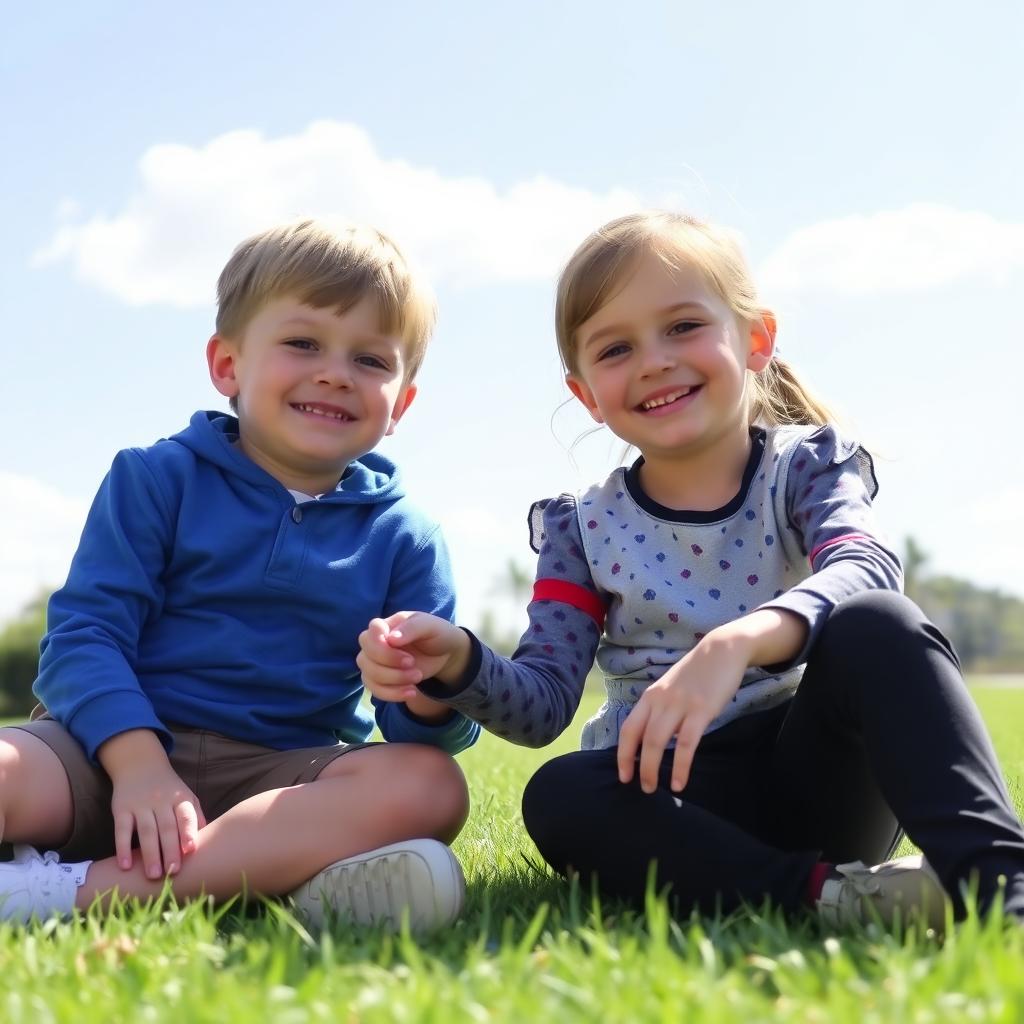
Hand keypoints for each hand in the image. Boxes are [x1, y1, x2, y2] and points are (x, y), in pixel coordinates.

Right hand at [99, 730, 206, 877]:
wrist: (140, 764)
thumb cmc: (169, 789)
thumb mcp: (186, 797)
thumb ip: (195, 817)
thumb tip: (208, 840)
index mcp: (180, 799)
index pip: (186, 816)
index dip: (188, 832)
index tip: (190, 850)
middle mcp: (162, 800)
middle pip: (167, 828)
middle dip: (170, 851)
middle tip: (172, 873)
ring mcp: (141, 804)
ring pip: (146, 831)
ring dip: (150, 854)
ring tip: (153, 875)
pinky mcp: (121, 808)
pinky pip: (122, 829)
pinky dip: (123, 848)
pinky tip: (125, 865)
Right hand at [357, 612, 470, 701]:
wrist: (444, 655)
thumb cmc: (435, 634)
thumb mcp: (429, 626)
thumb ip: (411, 628)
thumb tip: (391, 639)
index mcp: (386, 625)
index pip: (371, 631)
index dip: (381, 643)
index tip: (401, 647)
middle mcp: (375, 643)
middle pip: (365, 656)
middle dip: (389, 663)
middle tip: (412, 663)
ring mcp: (375, 662)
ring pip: (368, 675)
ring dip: (393, 680)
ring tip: (417, 676)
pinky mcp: (379, 679)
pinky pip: (374, 690)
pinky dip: (392, 693)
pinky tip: (411, 691)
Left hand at [617, 630, 750, 794]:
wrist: (722, 649)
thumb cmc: (697, 673)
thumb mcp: (671, 689)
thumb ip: (661, 710)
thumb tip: (654, 740)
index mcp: (650, 697)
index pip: (628, 728)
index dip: (622, 754)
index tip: (622, 774)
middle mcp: (659, 701)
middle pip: (639, 738)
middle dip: (636, 766)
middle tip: (640, 788)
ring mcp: (679, 705)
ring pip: (656, 741)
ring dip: (651, 769)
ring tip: (653, 789)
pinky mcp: (701, 710)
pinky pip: (686, 744)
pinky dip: (680, 766)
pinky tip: (679, 783)